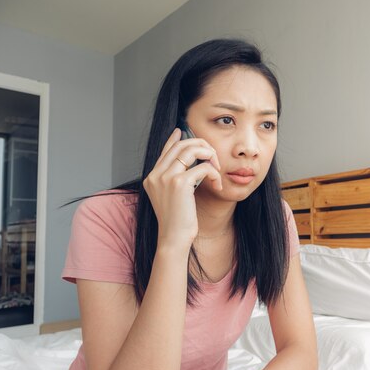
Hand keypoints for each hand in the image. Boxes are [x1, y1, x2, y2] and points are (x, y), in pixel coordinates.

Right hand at [143, 128, 222, 248]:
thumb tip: (190, 164)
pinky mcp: (179, 183)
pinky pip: (203, 167)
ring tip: (217, 169)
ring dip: (210, 156)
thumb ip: (176, 179)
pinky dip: (215, 173)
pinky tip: (218, 185)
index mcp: (151, 177)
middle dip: (201, 146)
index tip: (181, 130)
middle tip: (214, 158)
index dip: (173, 139)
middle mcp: (156, 174)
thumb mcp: (172, 197)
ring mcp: (166, 177)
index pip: (164, 150)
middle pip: (180, 145)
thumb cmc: (177, 221)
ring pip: (192, 150)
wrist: (173, 238)